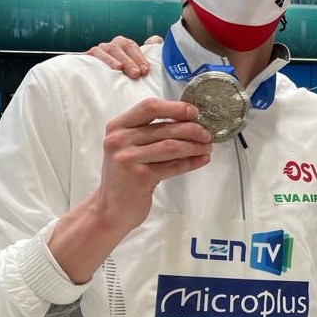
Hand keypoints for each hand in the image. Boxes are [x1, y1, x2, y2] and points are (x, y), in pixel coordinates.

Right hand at [86, 35, 162, 78]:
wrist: (101, 87)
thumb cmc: (126, 76)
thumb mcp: (139, 66)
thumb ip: (150, 51)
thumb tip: (155, 40)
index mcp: (125, 45)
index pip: (132, 46)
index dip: (140, 57)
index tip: (145, 71)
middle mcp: (113, 45)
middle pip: (122, 47)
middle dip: (130, 60)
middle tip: (136, 74)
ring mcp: (101, 49)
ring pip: (108, 49)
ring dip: (114, 59)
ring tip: (119, 69)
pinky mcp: (89, 56)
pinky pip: (94, 54)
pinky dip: (100, 59)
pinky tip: (103, 67)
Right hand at [95, 97, 211, 232]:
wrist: (109, 209)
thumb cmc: (123, 175)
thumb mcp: (127, 146)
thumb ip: (148, 132)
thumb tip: (187, 120)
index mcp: (117, 126)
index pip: (150, 107)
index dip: (175, 108)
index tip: (194, 112)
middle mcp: (120, 140)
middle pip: (165, 128)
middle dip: (192, 129)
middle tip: (207, 134)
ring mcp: (128, 159)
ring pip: (172, 146)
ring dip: (194, 146)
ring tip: (207, 147)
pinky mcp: (140, 178)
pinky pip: (173, 166)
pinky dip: (191, 162)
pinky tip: (202, 160)